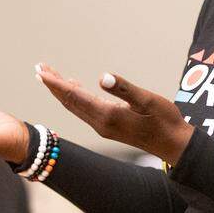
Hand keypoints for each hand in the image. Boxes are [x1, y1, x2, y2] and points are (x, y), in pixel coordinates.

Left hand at [35, 63, 193, 163]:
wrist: (174, 145)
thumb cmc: (165, 121)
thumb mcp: (148, 100)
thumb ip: (125, 89)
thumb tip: (103, 76)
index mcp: (107, 115)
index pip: (74, 96)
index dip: (56, 83)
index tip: (41, 71)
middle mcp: (101, 123)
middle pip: (69, 102)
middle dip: (53, 85)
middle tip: (39, 68)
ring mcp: (104, 127)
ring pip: (75, 107)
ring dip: (62, 92)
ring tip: (50, 76)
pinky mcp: (110, 127)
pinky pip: (84, 110)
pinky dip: (75, 98)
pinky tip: (75, 88)